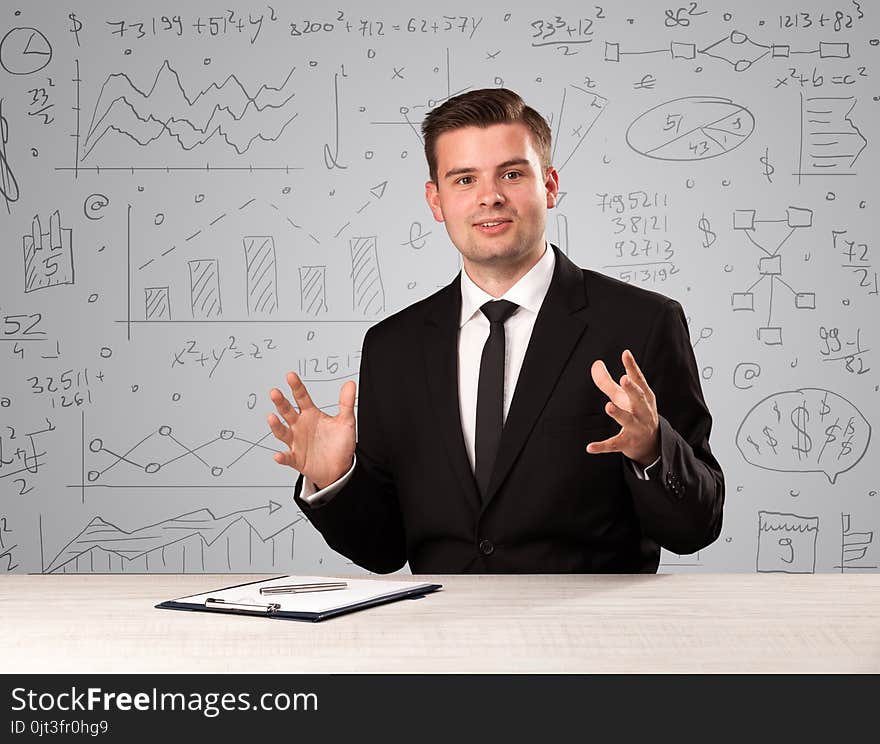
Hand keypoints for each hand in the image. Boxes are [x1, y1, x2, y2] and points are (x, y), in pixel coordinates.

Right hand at [268, 372, 355, 488]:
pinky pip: (287, 457)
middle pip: (287, 411)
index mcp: (311, 415)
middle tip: (275, 392)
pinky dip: (282, 457)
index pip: (301, 397)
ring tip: (272, 418)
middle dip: (280, 402)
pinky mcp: (297, 459)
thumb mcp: (346, 422)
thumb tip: (350, 384)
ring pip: (282, 432)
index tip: (290, 376)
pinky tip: (278, 455)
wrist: (339, 468)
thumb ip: (346, 403)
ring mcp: (296, 442)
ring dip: (276, 425)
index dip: (296, 386)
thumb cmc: (339, 444)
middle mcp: (300, 426)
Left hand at [587, 349, 659, 467]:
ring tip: (608, 406)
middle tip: (624, 380)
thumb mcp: (623, 397)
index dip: (632, 366)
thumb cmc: (635, 413)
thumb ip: (607, 382)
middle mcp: (643, 411)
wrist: (651, 444)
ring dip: (619, 414)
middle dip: (632, 390)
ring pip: (628, 421)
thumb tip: (595, 363)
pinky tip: (589, 447)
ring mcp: (637, 428)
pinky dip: (602, 446)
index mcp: (644, 397)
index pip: (639, 379)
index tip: (625, 353)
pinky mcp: (627, 443)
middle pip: (639, 399)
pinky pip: (614, 444)